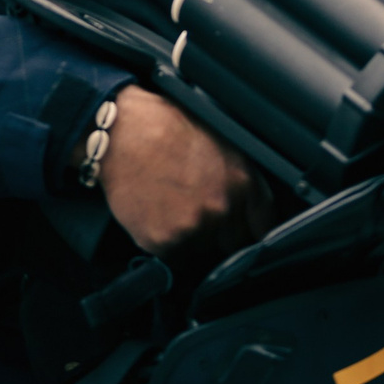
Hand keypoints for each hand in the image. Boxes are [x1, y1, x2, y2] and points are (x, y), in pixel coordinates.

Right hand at [94, 85, 277, 255]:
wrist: (119, 133)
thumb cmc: (164, 128)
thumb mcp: (218, 142)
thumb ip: (238, 178)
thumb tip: (249, 206)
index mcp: (242, 182)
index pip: (264, 225)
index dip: (254, 229)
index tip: (246, 232)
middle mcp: (222, 208)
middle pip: (232, 244)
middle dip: (219, 233)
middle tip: (195, 210)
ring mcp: (192, 227)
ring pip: (200, 250)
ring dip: (189, 237)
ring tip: (169, 206)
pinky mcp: (162, 241)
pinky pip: (171, 255)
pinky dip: (163, 240)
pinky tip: (154, 213)